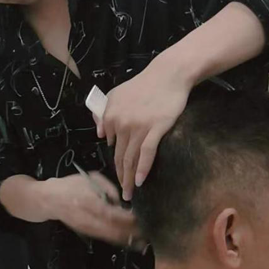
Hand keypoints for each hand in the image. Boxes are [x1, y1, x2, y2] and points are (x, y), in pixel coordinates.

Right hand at [43, 173, 137, 245]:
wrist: (49, 200)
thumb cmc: (70, 185)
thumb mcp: (90, 178)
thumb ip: (108, 187)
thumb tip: (121, 201)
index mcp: (89, 202)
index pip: (112, 214)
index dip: (128, 219)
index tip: (141, 218)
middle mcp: (88, 218)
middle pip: (113, 229)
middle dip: (132, 233)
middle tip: (148, 233)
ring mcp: (87, 228)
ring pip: (110, 237)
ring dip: (127, 240)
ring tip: (143, 241)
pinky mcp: (86, 233)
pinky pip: (105, 238)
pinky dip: (118, 240)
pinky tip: (129, 241)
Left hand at [97, 68, 190, 201]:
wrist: (168, 74)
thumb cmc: (144, 84)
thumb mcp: (117, 94)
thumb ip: (104, 112)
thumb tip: (100, 134)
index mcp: (110, 116)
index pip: (110, 146)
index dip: (115, 163)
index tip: (119, 175)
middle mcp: (121, 123)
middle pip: (119, 156)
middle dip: (120, 177)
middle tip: (122, 194)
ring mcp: (138, 127)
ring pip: (130, 158)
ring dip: (129, 179)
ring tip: (129, 193)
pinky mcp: (156, 128)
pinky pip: (147, 153)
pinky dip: (142, 169)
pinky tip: (140, 182)